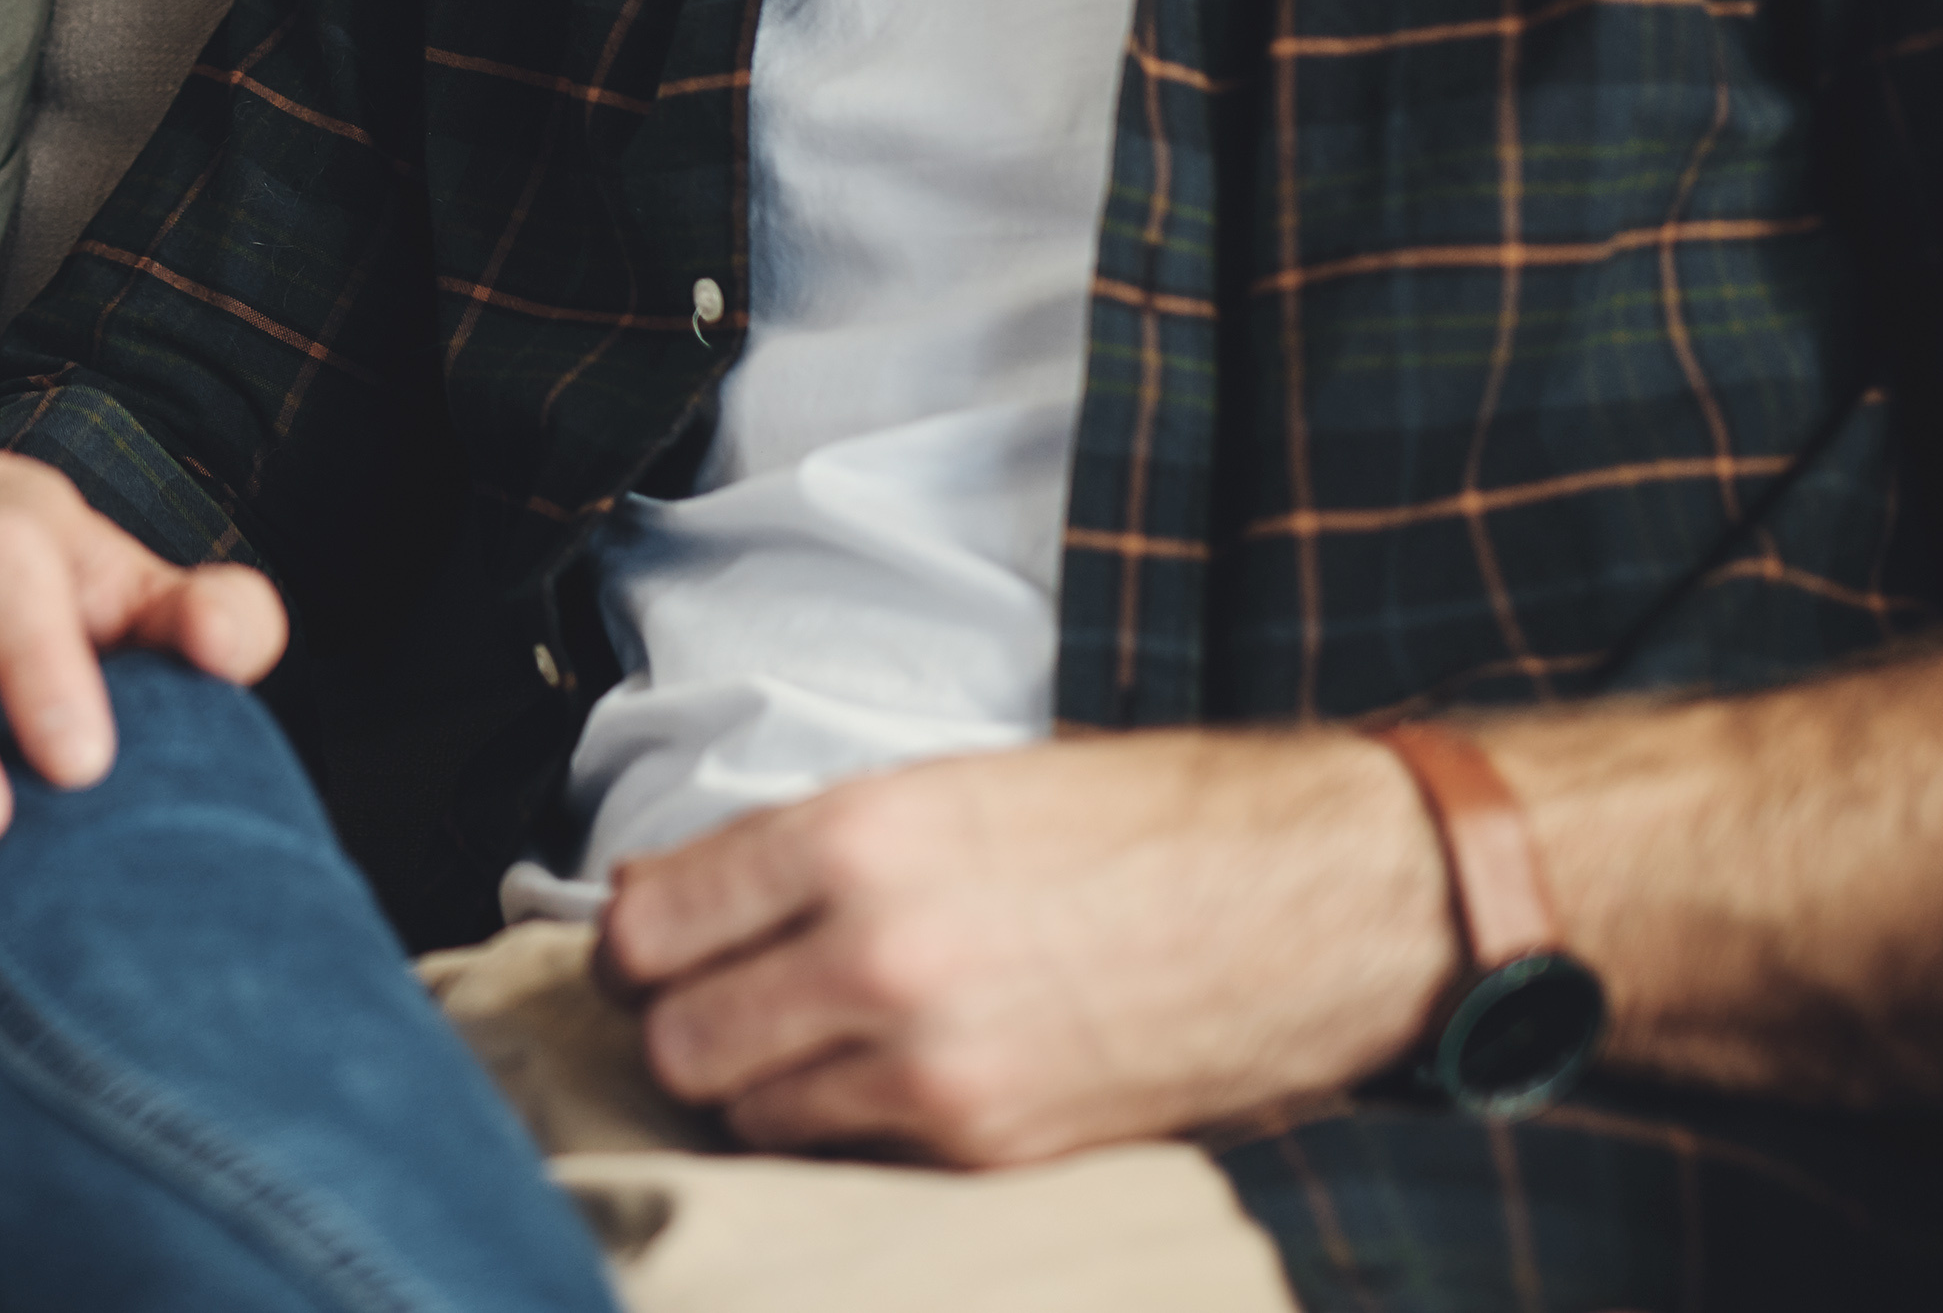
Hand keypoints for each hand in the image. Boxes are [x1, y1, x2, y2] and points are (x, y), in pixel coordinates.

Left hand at [594, 729, 1458, 1164]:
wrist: (1311, 908)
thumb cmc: (1136, 828)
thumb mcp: (947, 786)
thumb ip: (802, 849)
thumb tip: (664, 900)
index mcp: (856, 840)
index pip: (649, 926)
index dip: (630, 944)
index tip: (646, 946)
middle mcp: (877, 955)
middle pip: (673, 1040)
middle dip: (672, 1024)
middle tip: (704, 1003)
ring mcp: (931, 1067)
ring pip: (741, 1114)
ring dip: (744, 1086)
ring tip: (791, 1044)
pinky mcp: (985, 1147)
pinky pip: (839, 1155)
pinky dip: (827, 1130)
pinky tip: (866, 1082)